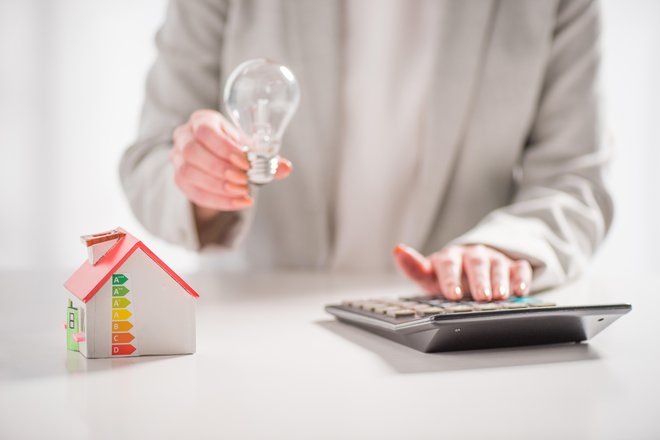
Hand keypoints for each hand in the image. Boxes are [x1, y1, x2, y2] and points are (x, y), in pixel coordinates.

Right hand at [170, 109, 291, 221]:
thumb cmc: (234, 147)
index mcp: (202, 120)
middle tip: (244, 180)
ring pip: (188, 173)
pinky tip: (237, 202)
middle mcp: (184, 136)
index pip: (206, 132)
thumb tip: (286, 168)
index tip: (246, 163)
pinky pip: (192, 192)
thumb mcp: (249, 146)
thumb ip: (266, 157)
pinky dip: (217, 200)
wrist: (218, 157)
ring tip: (241, 192)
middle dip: (221, 169)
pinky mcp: (179, 179)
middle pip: (192, 152)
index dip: (226, 149)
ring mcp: (177, 158)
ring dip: (217, 186)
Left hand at [393, 244, 531, 301]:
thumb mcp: (429, 275)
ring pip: (498, 266)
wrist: (470, 270)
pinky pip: (519, 268)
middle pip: (476, 264)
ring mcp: (493, 259)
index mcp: (450, 256)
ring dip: (500, 281)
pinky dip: (521, 278)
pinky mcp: (512, 265)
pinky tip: (521, 290)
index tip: (453, 295)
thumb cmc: (447, 277)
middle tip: (482, 297)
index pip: (449, 264)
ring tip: (500, 297)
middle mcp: (472, 255)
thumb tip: (397, 249)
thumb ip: (414, 267)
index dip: (451, 279)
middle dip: (479, 281)